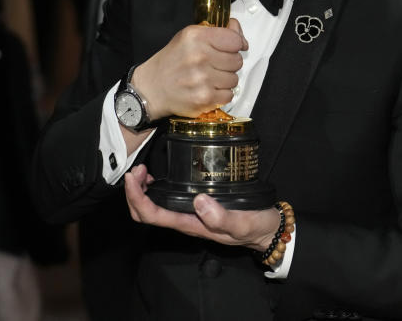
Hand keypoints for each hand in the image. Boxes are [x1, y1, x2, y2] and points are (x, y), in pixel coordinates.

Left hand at [124, 164, 278, 250]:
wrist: (267, 230)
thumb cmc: (255, 227)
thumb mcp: (242, 223)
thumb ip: (221, 217)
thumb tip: (199, 201)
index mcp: (191, 224)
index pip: (153, 215)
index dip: (137, 198)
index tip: (134, 177)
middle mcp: (185, 221)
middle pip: (145, 214)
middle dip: (133, 193)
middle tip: (137, 170)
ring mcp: (187, 215)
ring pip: (152, 209)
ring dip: (141, 191)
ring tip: (143, 171)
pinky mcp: (194, 208)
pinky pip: (165, 202)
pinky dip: (154, 190)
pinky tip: (158, 178)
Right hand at [132, 18, 247, 119]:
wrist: (151, 88)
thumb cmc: (171, 62)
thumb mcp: (189, 37)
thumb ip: (217, 32)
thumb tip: (239, 34)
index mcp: (195, 37)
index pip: (234, 40)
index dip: (236, 44)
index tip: (233, 47)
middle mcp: (199, 57)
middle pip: (237, 60)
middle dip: (228, 63)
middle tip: (213, 65)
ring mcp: (202, 79)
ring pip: (234, 79)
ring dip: (224, 80)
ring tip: (208, 78)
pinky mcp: (204, 98)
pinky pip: (228, 95)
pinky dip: (220, 94)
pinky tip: (207, 89)